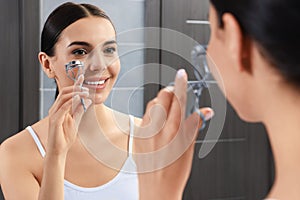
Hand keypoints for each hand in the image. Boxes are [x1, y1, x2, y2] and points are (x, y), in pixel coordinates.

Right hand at [47, 75, 91, 155]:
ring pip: (63, 98)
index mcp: (61, 109)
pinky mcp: (54, 120)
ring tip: (84, 92)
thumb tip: (87, 101)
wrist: (59, 151)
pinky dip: (70, 102)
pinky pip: (63, 108)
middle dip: (75, 88)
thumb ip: (80, 111)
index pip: (67, 93)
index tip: (81, 77)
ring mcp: (54, 114)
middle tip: (86, 88)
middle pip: (64, 93)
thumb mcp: (76, 122)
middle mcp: (56, 109)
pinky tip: (77, 99)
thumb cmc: (65, 137)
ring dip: (75, 93)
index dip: (74, 85)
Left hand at [135, 69, 213, 199]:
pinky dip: (152, 114)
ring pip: (151, 105)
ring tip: (167, 111)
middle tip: (175, 94)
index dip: (181, 84)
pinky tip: (157, 123)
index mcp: (175, 132)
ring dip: (160, 102)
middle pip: (162, 98)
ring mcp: (145, 133)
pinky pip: (143, 117)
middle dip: (170, 91)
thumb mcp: (189, 150)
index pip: (178, 101)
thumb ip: (194, 127)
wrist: (156, 189)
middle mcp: (158, 130)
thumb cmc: (175, 172)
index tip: (182, 74)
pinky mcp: (137, 137)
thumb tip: (204, 111)